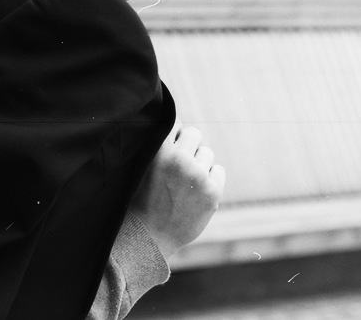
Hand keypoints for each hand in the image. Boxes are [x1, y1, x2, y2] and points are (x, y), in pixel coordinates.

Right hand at [129, 120, 224, 258]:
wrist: (148, 238)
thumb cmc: (142, 201)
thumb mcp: (142, 167)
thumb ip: (159, 147)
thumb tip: (178, 128)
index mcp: (158, 150)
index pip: (175, 123)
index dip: (173, 135)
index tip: (170, 146)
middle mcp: (179, 159)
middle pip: (194, 134)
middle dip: (188, 146)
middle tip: (179, 164)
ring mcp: (198, 175)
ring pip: (207, 153)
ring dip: (199, 163)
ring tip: (185, 183)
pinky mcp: (213, 191)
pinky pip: (218, 170)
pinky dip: (211, 178)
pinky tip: (197, 191)